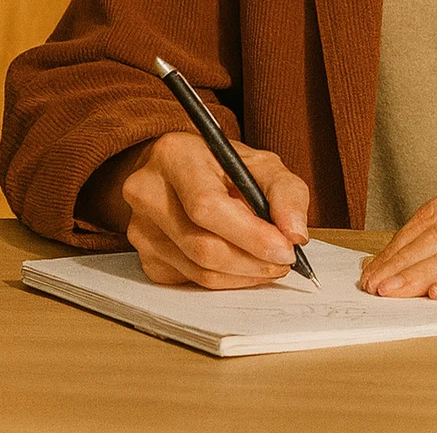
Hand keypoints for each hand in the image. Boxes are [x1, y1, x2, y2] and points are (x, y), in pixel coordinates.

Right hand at [84, 131, 309, 288]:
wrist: (181, 172)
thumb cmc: (223, 166)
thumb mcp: (260, 163)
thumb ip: (285, 192)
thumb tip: (295, 234)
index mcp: (174, 155)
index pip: (207, 205)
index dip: (250, 233)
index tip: (285, 249)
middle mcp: (146, 191)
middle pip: (201, 245)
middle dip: (251, 260)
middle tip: (284, 262)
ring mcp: (140, 229)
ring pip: (198, 269)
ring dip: (243, 274)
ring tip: (269, 263)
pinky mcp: (145, 258)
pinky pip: (191, 281)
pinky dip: (226, 280)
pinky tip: (243, 265)